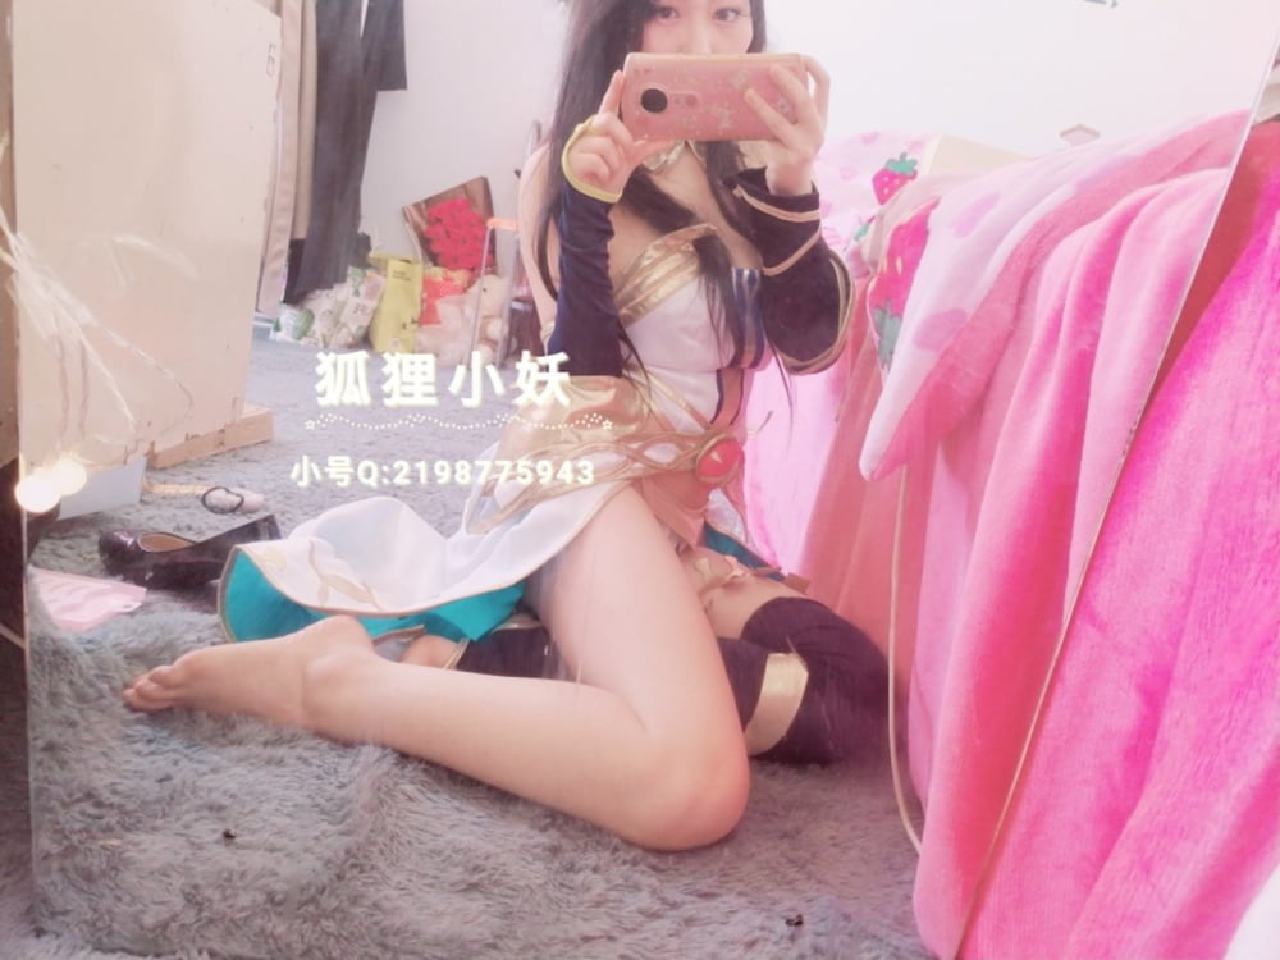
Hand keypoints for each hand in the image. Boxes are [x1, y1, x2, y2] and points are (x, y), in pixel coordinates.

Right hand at [564, 70, 677, 200]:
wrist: (595, 195)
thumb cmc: (611, 170)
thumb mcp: (631, 157)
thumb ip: (648, 145)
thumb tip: (673, 139)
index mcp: (604, 127)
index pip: (609, 103)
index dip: (615, 89)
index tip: (620, 74)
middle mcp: (590, 131)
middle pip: (607, 120)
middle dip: (621, 136)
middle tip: (626, 150)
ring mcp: (580, 144)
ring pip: (605, 145)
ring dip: (614, 162)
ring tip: (610, 169)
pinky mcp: (574, 159)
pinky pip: (597, 162)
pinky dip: (605, 172)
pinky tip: (601, 176)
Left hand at [744, 56, 829, 196]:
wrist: (792, 182)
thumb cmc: (790, 145)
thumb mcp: (798, 125)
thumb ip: (791, 107)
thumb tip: (764, 77)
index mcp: (821, 116)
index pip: (824, 85)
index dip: (814, 67)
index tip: (799, 56)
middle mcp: (817, 130)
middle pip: (803, 100)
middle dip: (787, 82)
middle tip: (770, 68)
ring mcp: (803, 147)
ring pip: (779, 123)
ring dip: (762, 107)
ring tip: (748, 93)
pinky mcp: (787, 159)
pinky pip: (766, 139)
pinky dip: (755, 128)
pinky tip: (743, 120)